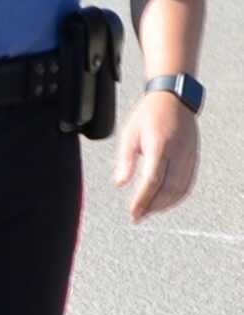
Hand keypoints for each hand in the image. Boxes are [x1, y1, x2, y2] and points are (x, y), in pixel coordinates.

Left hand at [112, 88, 198, 222]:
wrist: (174, 97)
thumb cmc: (148, 114)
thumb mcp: (129, 133)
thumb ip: (124, 159)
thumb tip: (120, 183)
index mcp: (160, 145)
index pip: (153, 180)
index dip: (142, 200)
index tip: (133, 213)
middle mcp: (178, 153)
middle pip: (168, 189)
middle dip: (152, 207)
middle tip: (138, 217)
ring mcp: (189, 156)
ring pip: (180, 189)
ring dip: (164, 205)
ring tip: (148, 212)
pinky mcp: (194, 158)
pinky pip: (188, 183)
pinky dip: (177, 197)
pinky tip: (164, 202)